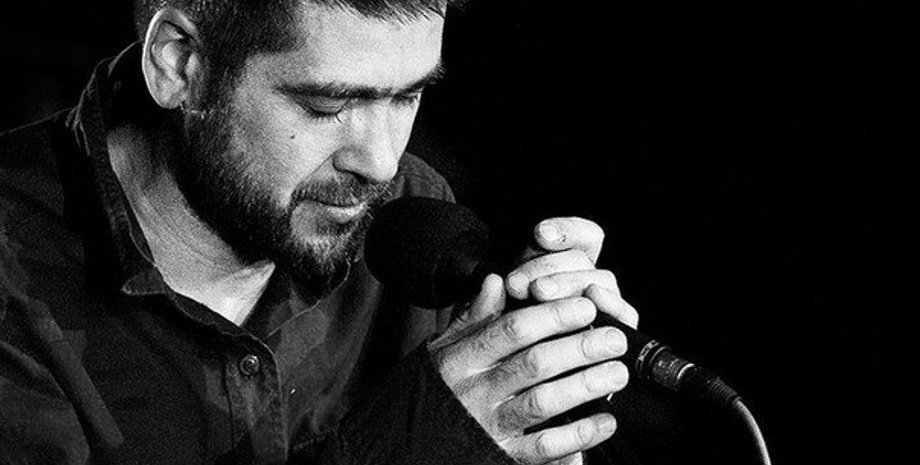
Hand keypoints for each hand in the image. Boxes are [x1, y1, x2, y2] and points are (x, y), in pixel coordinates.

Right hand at [429, 218, 638, 463]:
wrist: (408, 445)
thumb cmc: (435, 391)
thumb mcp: (442, 349)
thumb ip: (474, 317)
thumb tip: (498, 279)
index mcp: (462, 359)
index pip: (512, 330)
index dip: (553, 315)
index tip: (585, 306)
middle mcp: (475, 391)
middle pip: (534, 363)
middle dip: (580, 348)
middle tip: (615, 337)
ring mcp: (489, 426)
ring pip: (543, 402)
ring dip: (586, 386)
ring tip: (617, 373)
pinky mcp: (503, 457)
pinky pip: (544, 447)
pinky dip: (579, 435)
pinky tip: (605, 421)